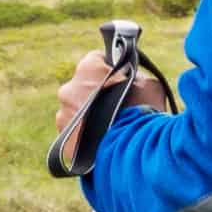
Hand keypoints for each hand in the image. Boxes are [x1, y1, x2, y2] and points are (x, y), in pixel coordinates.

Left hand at [47, 27, 178, 179]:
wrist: (134, 151)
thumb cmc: (144, 113)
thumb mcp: (149, 85)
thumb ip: (135, 76)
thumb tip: (132, 78)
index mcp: (88, 68)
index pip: (96, 60)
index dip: (110, 70)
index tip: (120, 81)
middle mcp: (69, 89)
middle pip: (83, 88)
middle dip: (97, 95)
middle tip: (117, 108)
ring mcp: (63, 116)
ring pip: (76, 112)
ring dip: (90, 117)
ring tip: (110, 128)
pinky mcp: (62, 141)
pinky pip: (74, 134)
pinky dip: (85, 137)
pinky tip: (103, 142)